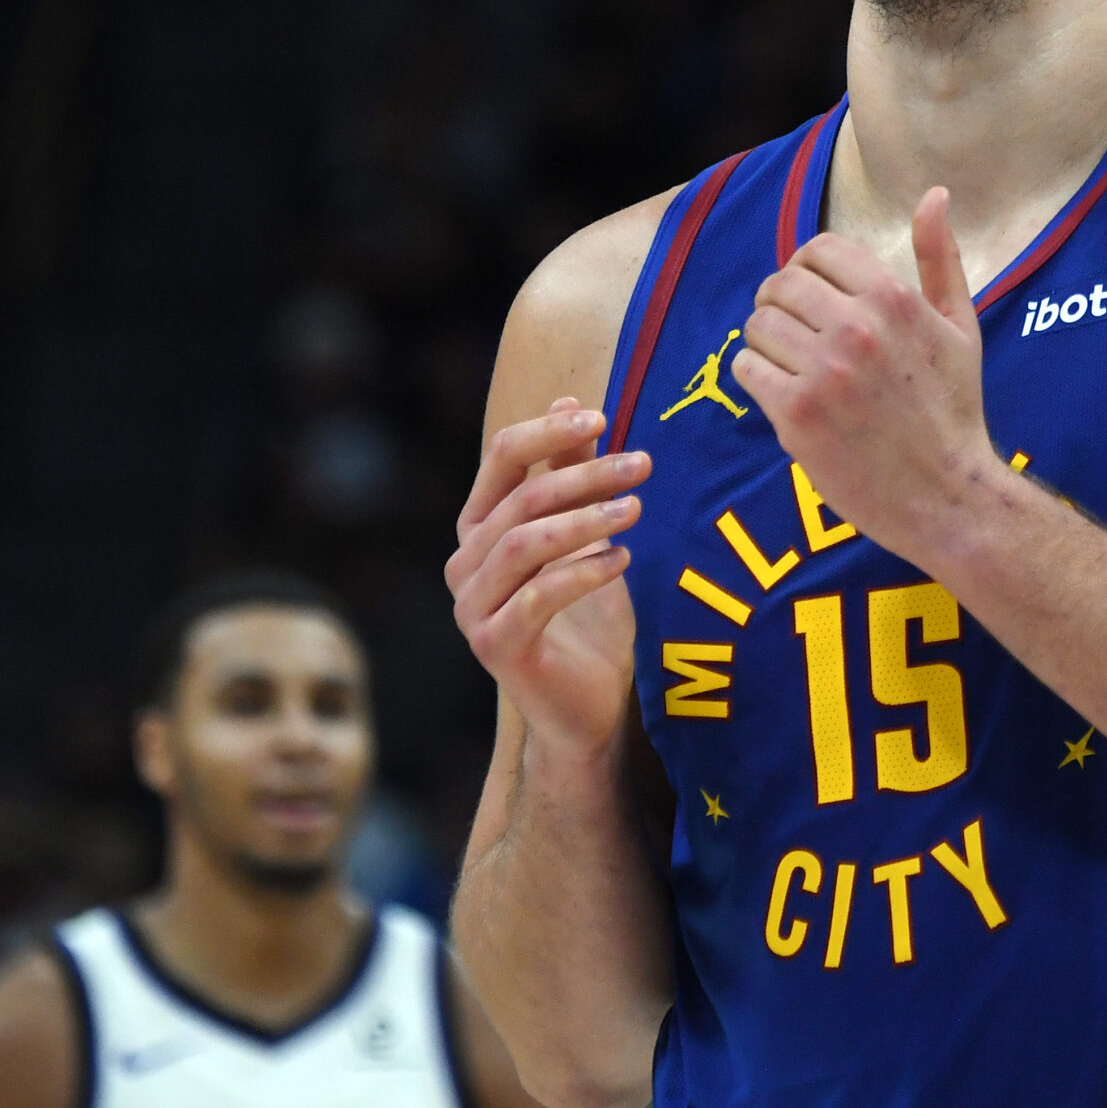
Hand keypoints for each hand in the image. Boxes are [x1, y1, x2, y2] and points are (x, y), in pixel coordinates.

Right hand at [448, 398, 651, 760]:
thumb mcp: (586, 534)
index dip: (548, 430)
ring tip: (635, 510)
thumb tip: (571, 400)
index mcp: (480, 526)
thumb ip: (573, 474)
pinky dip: (583, 572)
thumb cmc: (586, 617)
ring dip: (586, 520)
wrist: (585, 707)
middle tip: (641, 466)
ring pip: (526, 543)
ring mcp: (473, 607)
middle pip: (523, 499)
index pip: (502, 457)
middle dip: (585, 476)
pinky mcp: (495, 645)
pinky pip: (538, 596)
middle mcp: (465, 563)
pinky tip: (622, 561)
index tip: (603, 417)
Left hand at [732, 187, 1002, 564]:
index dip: (807, 269)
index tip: (813, 296)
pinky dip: (757, 377)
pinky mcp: (795, 414)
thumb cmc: (954, 410)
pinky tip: (783, 393)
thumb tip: (934, 194)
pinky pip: (746, 368)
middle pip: (780, 285)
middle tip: (795, 333)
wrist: (947, 494)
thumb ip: (940, 258)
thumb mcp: (961, 326)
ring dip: (766, 341)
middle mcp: (855, 327)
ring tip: (790, 363)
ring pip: (757, 325)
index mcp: (893, 298)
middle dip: (780, 304)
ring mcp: (822, 371)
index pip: (818, 251)